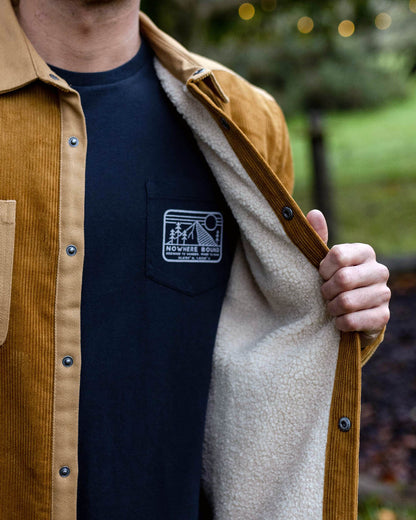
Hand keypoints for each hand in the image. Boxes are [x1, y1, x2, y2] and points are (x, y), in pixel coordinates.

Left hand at [306, 210, 390, 336]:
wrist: (350, 312)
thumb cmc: (333, 280)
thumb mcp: (324, 260)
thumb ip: (317, 237)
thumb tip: (314, 213)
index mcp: (365, 252)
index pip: (338, 255)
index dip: (323, 269)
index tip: (321, 274)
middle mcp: (380, 270)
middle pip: (343, 279)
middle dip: (326, 290)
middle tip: (325, 294)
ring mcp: (384, 293)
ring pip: (347, 302)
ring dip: (332, 308)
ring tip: (332, 307)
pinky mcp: (383, 316)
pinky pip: (353, 321)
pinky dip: (340, 323)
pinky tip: (340, 320)